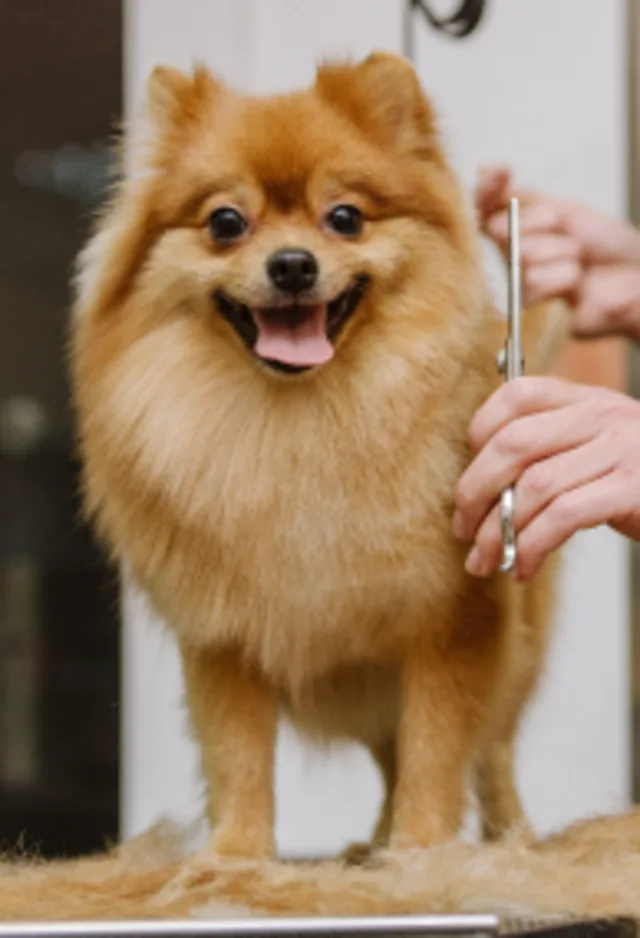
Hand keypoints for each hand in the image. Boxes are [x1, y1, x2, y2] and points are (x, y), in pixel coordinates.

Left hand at [452, 376, 639, 580]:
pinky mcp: (631, 489)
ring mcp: (620, 451)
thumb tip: (481, 486)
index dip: (479, 431)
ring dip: (498, 531)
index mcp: (586, 400)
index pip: (517, 395)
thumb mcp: (597, 448)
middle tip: (463, 529)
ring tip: (485, 559)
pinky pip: (564, 517)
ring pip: (533, 486)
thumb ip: (551, 448)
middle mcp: (602, 416)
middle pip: (513, 443)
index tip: (470, 473)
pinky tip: (526, 566)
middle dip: (474, 491)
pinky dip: (534, 546)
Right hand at [476, 165, 639, 340]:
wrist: (635, 276)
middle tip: (561, 226)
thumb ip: (524, 198)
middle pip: (499, 228)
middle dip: (537, 221)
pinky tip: (577, 282)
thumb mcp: (566, 209)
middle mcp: (512, 255)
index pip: (484, 206)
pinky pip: (534, 281)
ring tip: (579, 260)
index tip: (496, 174)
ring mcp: (520, 282)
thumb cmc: (607, 246)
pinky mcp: (530, 310)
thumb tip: (485, 173)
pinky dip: (564, 276)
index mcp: (518, 229)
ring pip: (521, 255)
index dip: (485, 189)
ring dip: (560, 251)